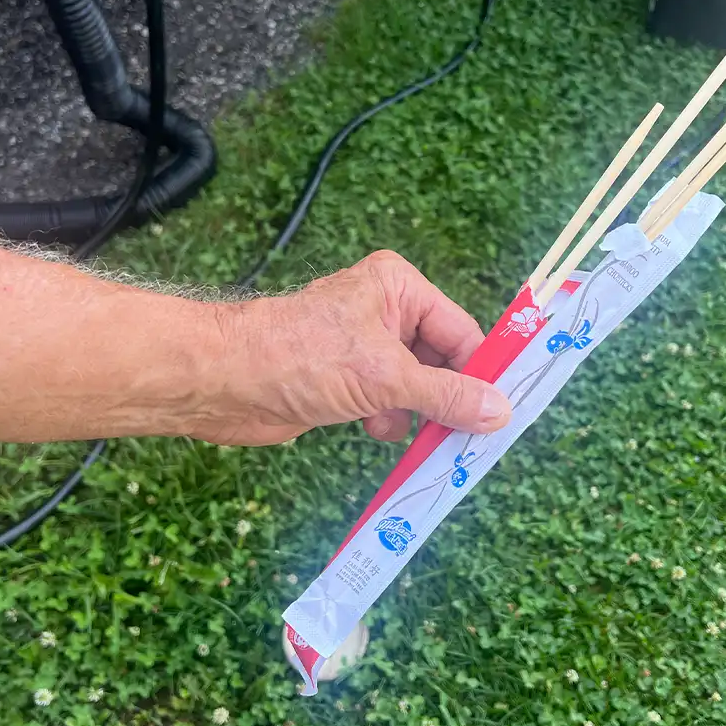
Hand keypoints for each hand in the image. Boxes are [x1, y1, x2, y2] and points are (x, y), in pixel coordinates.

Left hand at [190, 251, 512, 445]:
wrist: (225, 382)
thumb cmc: (301, 358)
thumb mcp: (386, 377)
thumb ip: (446, 394)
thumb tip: (498, 411)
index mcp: (398, 287)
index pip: (460, 331)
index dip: (479, 372)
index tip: (501, 413)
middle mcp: (384, 311)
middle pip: (440, 360)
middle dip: (446, 399)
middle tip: (465, 438)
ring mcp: (364, 347)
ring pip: (415, 386)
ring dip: (416, 414)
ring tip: (412, 434)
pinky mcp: (345, 380)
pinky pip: (388, 402)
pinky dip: (389, 421)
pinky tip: (376, 432)